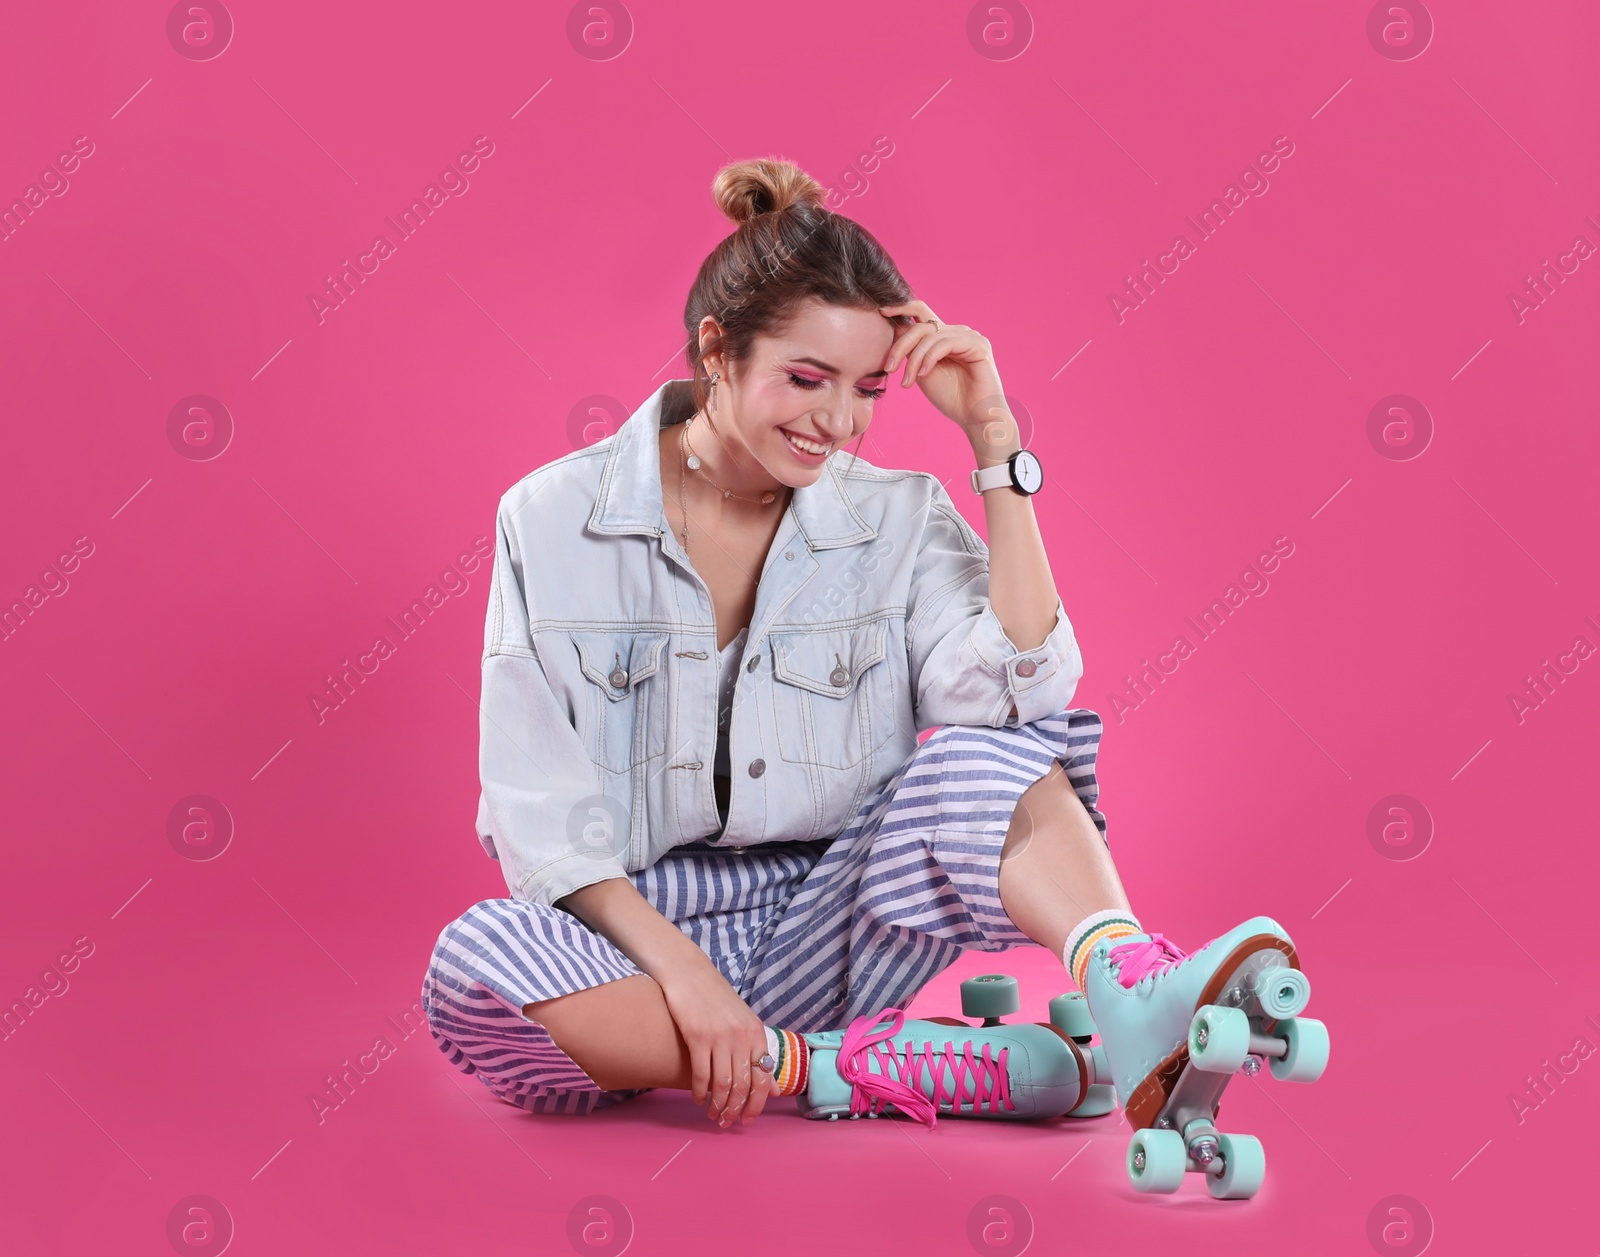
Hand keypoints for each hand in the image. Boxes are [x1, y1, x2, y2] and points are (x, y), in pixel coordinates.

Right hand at [658, 963, 778, 1127]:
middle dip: (735, 1110)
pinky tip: (697, 1098)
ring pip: (723, 1084)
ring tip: (712, 1114)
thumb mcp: (744, 1023)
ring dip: (718, 1105)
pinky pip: (701, 1074)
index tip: (747, 1120)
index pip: (764, 1078)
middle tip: (726, 1123)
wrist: (690, 974)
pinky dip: (699, 1092)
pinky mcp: (697, 1037)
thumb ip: (758, 1055)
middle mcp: (742, 1037)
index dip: (756, 1105)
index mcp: (756, 1033)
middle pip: (743, 1085)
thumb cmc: (717, 1000)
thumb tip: (774, 1089)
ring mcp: (720, 1037)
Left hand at [878, 300, 1014, 445]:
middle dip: (901, 346)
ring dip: (914, 360)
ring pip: (930, 336)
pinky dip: (930, 358)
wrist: (974, 417)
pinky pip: (945, 343)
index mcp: (944, 336)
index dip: (902, 308)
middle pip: (921, 325)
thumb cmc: (950, 398)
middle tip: (889, 368)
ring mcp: (969, 336)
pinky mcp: (978, 344)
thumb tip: (894, 329)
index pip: (922, 313)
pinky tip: (923, 374)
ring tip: (907, 382)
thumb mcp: (921, 371)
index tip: (882, 312)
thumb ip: (912, 351)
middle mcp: (957, 332)